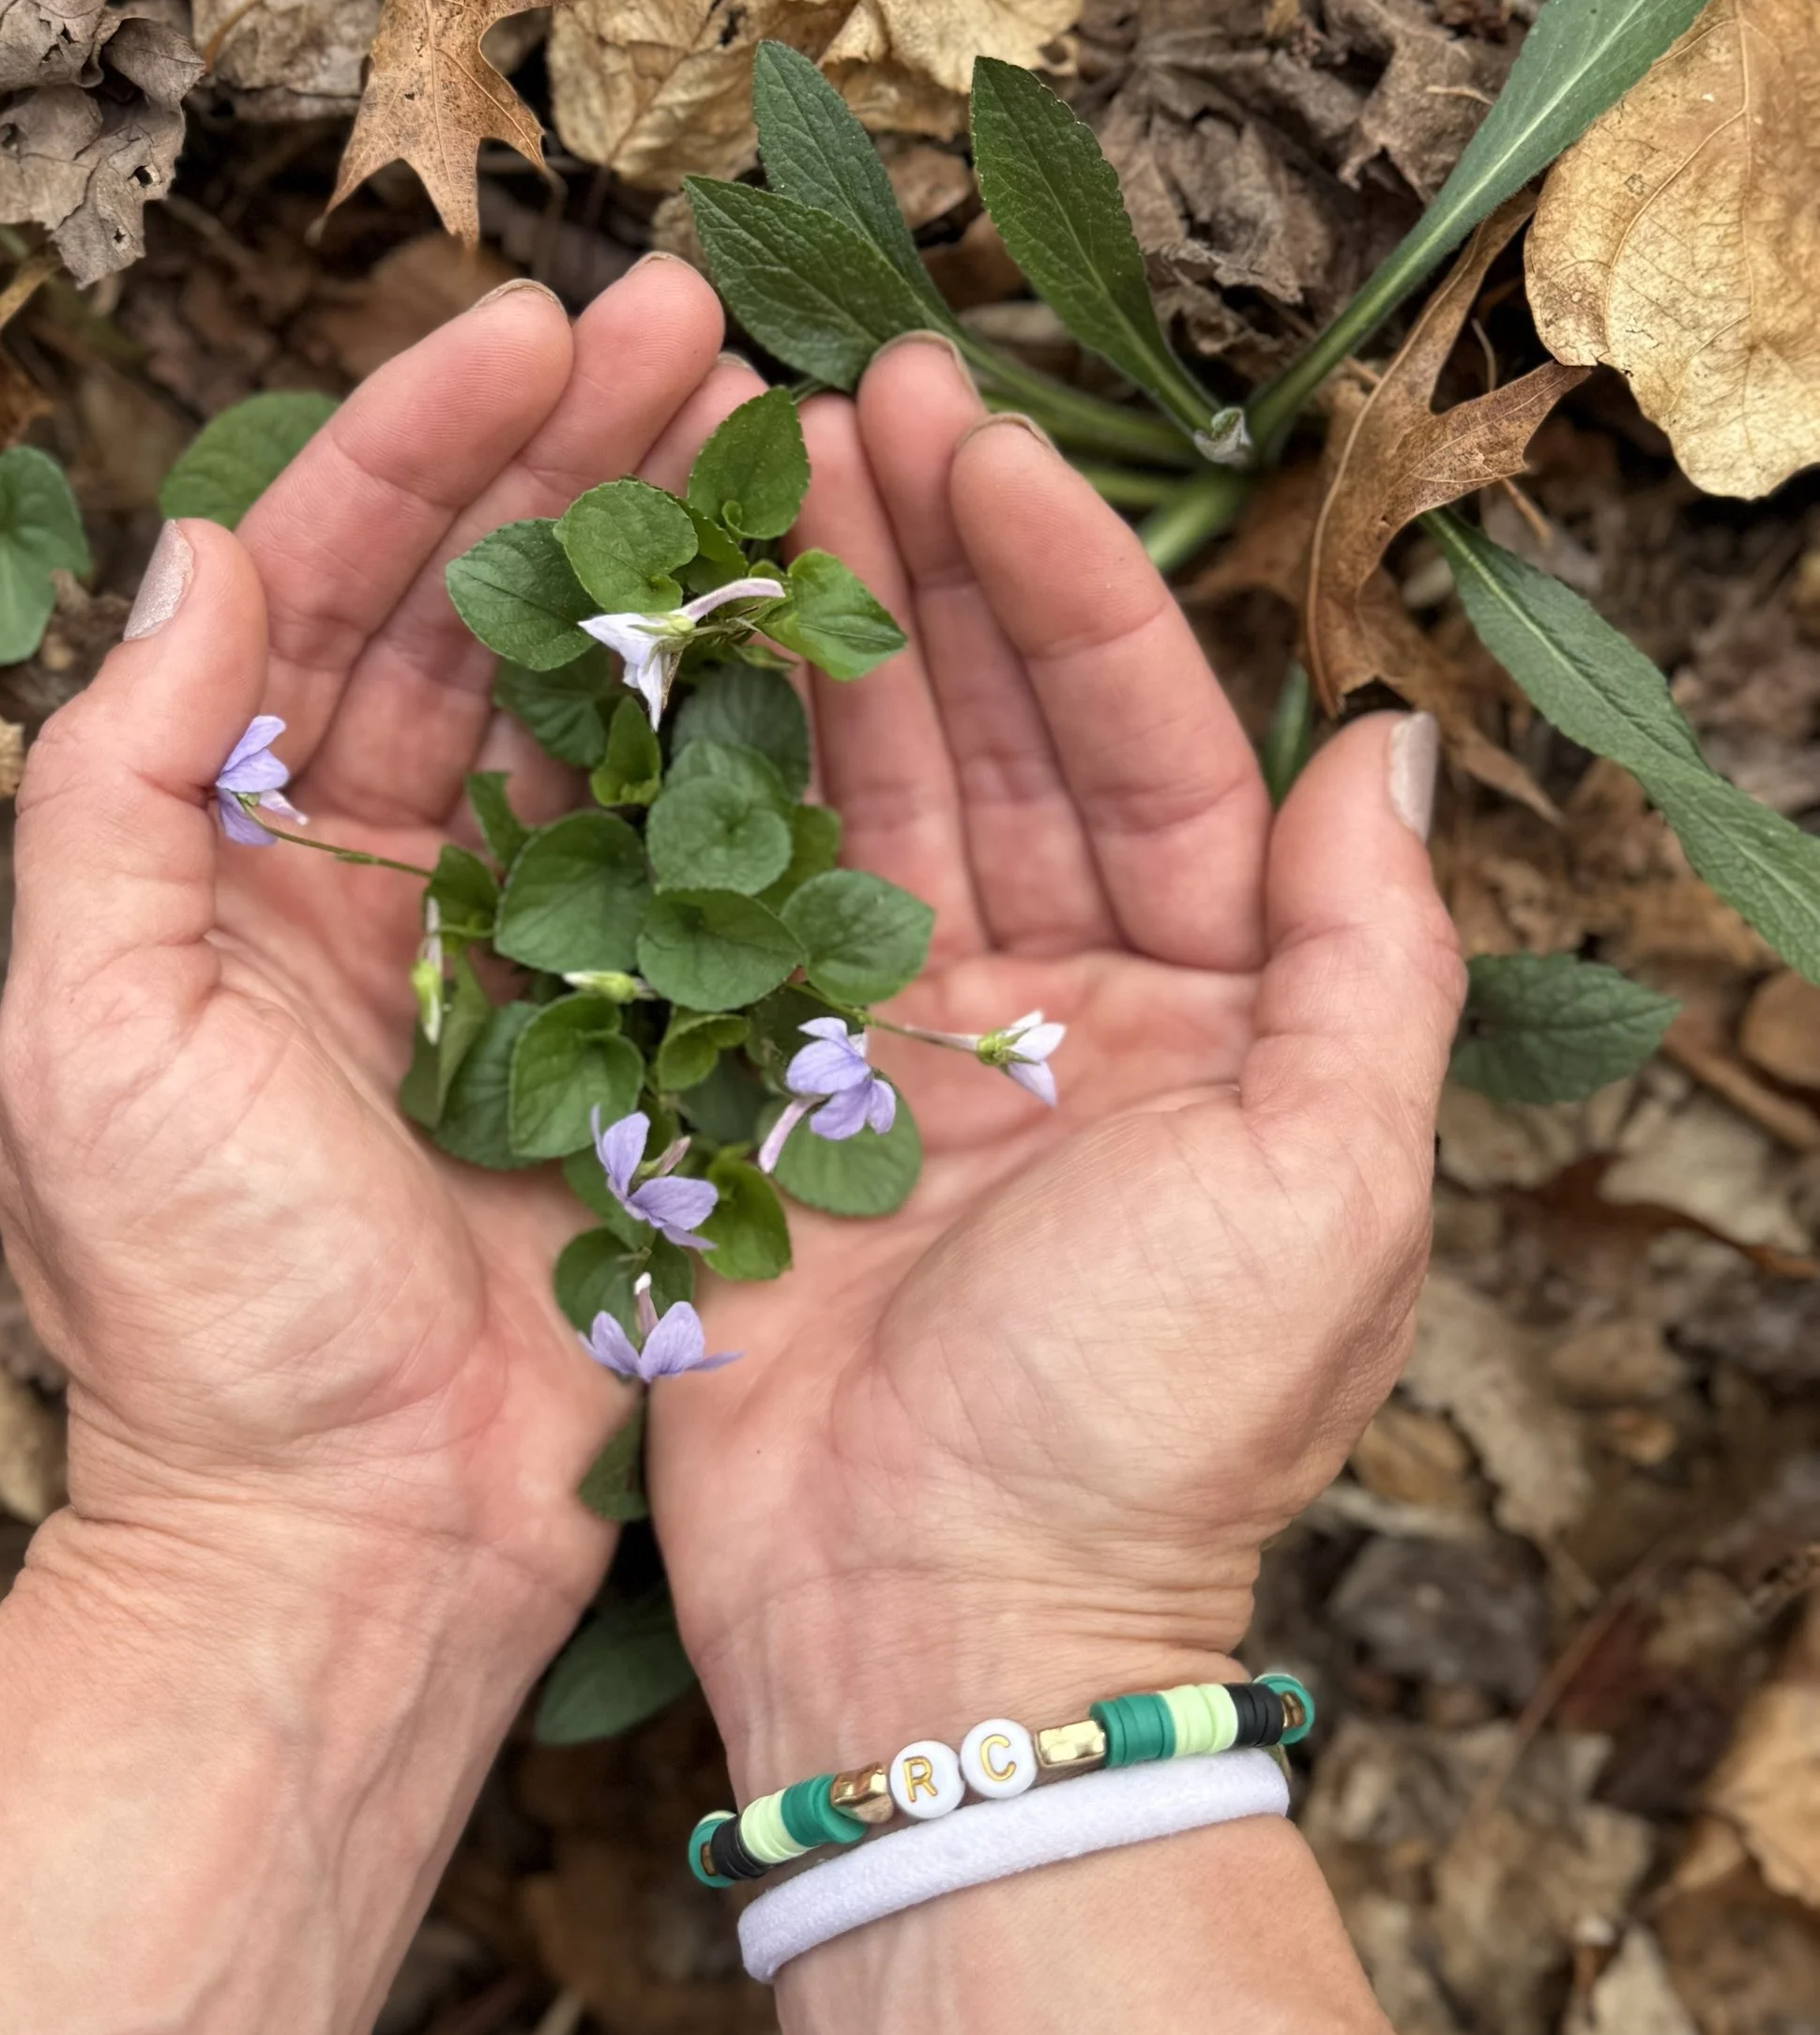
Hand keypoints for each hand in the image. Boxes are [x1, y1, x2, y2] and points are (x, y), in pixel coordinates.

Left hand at [0, 259, 736, 1683]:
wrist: (345, 1549)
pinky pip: (696, 857)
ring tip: (778, 420)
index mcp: (225, 853)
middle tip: (694, 316)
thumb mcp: (91, 1038)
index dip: (418, 446)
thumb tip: (198, 551)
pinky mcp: (634, 1043)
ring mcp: (514, 954)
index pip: (315, 588)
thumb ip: (117, 789)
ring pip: (595, 707)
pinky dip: (752, 741)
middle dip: (573, 456)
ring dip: (673, 562)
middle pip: (472, 612)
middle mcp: (366, 877)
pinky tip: (826, 626)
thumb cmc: (196, 1318)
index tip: (530, 324)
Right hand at [650, 334, 1465, 1785]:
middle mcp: (1057, 1013)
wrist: (937, 1638)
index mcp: (1209, 1015)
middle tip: (833, 395)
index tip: (974, 435)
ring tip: (733, 473)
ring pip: (851, 802)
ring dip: (799, 644)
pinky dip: (685, 792)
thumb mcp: (1330, 1189)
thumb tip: (1393, 746)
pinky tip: (641, 654)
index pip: (1147, 744)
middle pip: (989, 741)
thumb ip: (1375, 964)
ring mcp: (894, 1059)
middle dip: (918, 565)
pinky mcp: (756, 1116)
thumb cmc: (1151, 1425)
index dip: (1064, 583)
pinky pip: (725, 919)